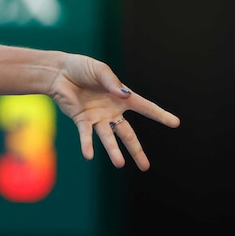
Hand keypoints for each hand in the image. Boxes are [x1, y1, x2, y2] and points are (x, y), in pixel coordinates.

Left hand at [49, 53, 179, 170]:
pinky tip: (88, 155)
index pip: (145, 107)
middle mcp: (112, 111)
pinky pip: (86, 134)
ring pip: (108, 137)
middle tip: (145, 167)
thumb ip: (112, 83)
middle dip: (136, 150)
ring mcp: (97, 117)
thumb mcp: (100, 70)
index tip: (175, 123)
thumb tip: (124, 96)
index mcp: (122, 97)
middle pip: (127, 133)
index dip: (160, 114)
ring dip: (113, 150)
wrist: (59, 72)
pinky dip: (87, 144)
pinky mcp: (82, 120)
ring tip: (120, 164)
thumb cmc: (82, 68)